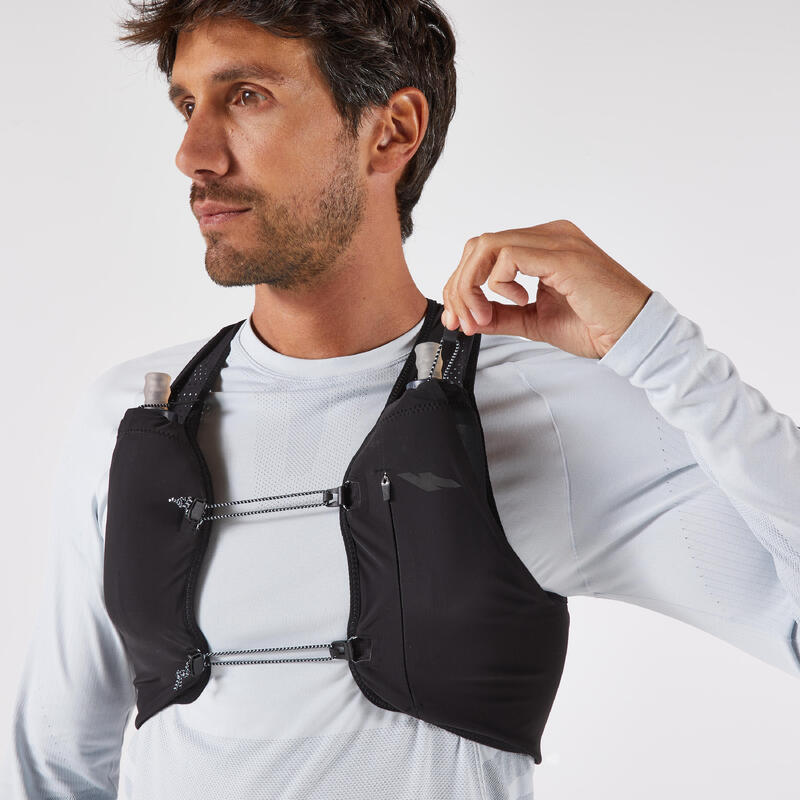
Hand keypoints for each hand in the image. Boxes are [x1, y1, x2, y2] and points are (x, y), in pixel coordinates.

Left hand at [441, 219, 652, 358]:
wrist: (633, 336)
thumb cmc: (596, 326)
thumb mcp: (534, 321)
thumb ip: (501, 315)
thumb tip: (468, 316)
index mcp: (544, 246)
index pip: (485, 251)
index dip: (462, 284)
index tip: (459, 319)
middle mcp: (550, 235)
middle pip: (479, 245)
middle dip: (460, 286)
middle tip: (462, 320)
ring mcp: (557, 240)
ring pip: (487, 246)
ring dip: (471, 286)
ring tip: (482, 316)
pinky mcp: (563, 255)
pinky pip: (508, 256)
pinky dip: (497, 284)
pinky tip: (517, 301)